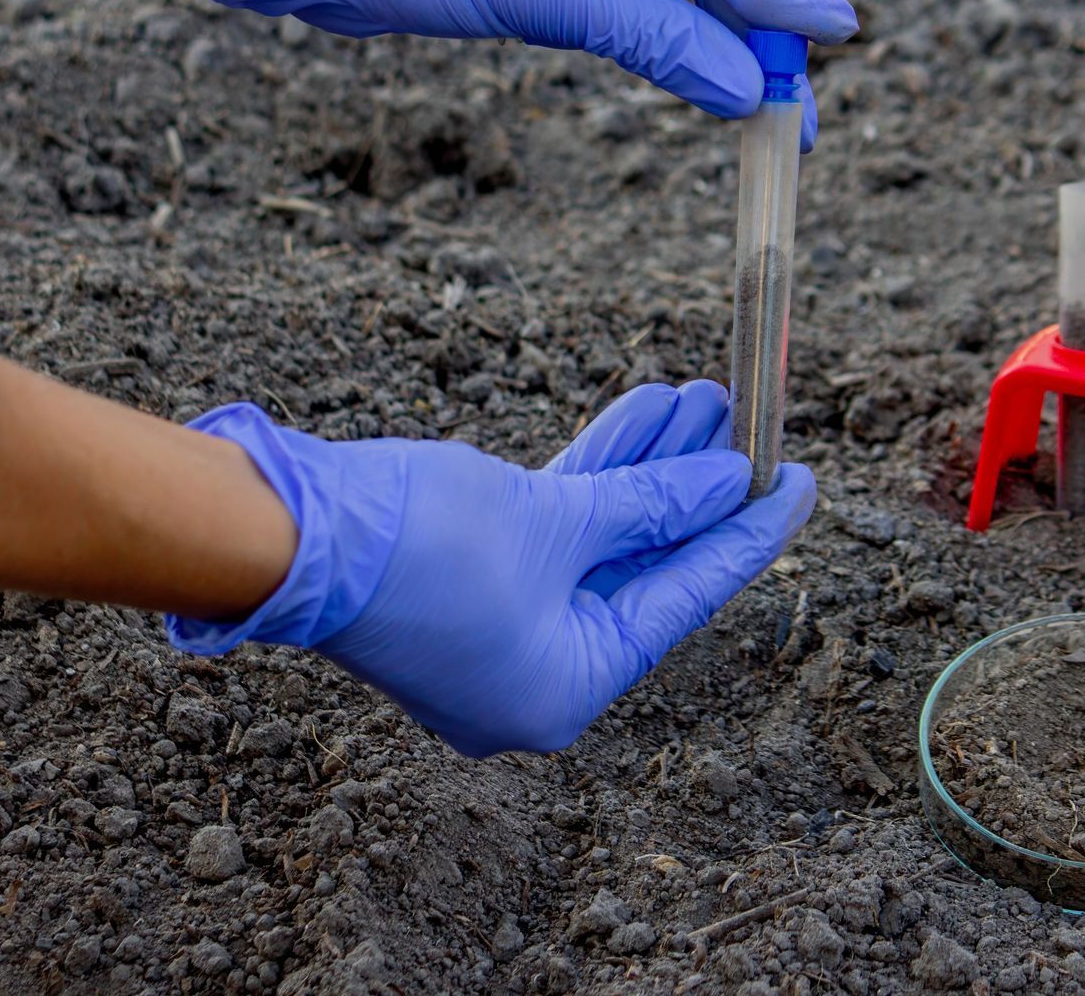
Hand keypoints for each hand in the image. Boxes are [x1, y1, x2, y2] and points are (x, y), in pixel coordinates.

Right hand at [167, 392, 814, 756]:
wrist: (282, 529)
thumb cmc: (420, 545)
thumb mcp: (559, 520)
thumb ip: (653, 503)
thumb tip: (728, 482)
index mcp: (565, 688)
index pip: (684, 600)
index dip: (749, 534)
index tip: (802, 482)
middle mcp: (537, 670)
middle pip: (647, 566)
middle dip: (698, 486)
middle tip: (755, 423)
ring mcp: (502, 624)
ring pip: (603, 535)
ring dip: (651, 466)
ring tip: (706, 396)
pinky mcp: (472, 576)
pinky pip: (558, 525)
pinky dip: (597, 474)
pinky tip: (642, 413)